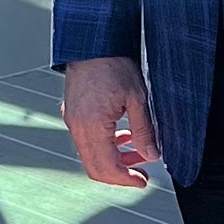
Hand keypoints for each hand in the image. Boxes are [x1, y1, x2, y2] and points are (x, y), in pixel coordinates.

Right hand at [62, 56, 159, 186]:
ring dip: (114, 159)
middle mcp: (77, 127)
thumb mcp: (137, 97)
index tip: (143, 181)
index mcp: (92, 126)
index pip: (107, 168)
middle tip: (141, 173)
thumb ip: (144, 130)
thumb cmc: (114, 64)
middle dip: (120, 174)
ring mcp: (72, 121)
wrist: (93, 42)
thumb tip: (152, 155)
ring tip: (138, 152)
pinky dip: (104, 146)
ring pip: (90, 155)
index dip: (126, 180)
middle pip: (95, 168)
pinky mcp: (72, 113)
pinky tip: (123, 136)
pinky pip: (86, 141)